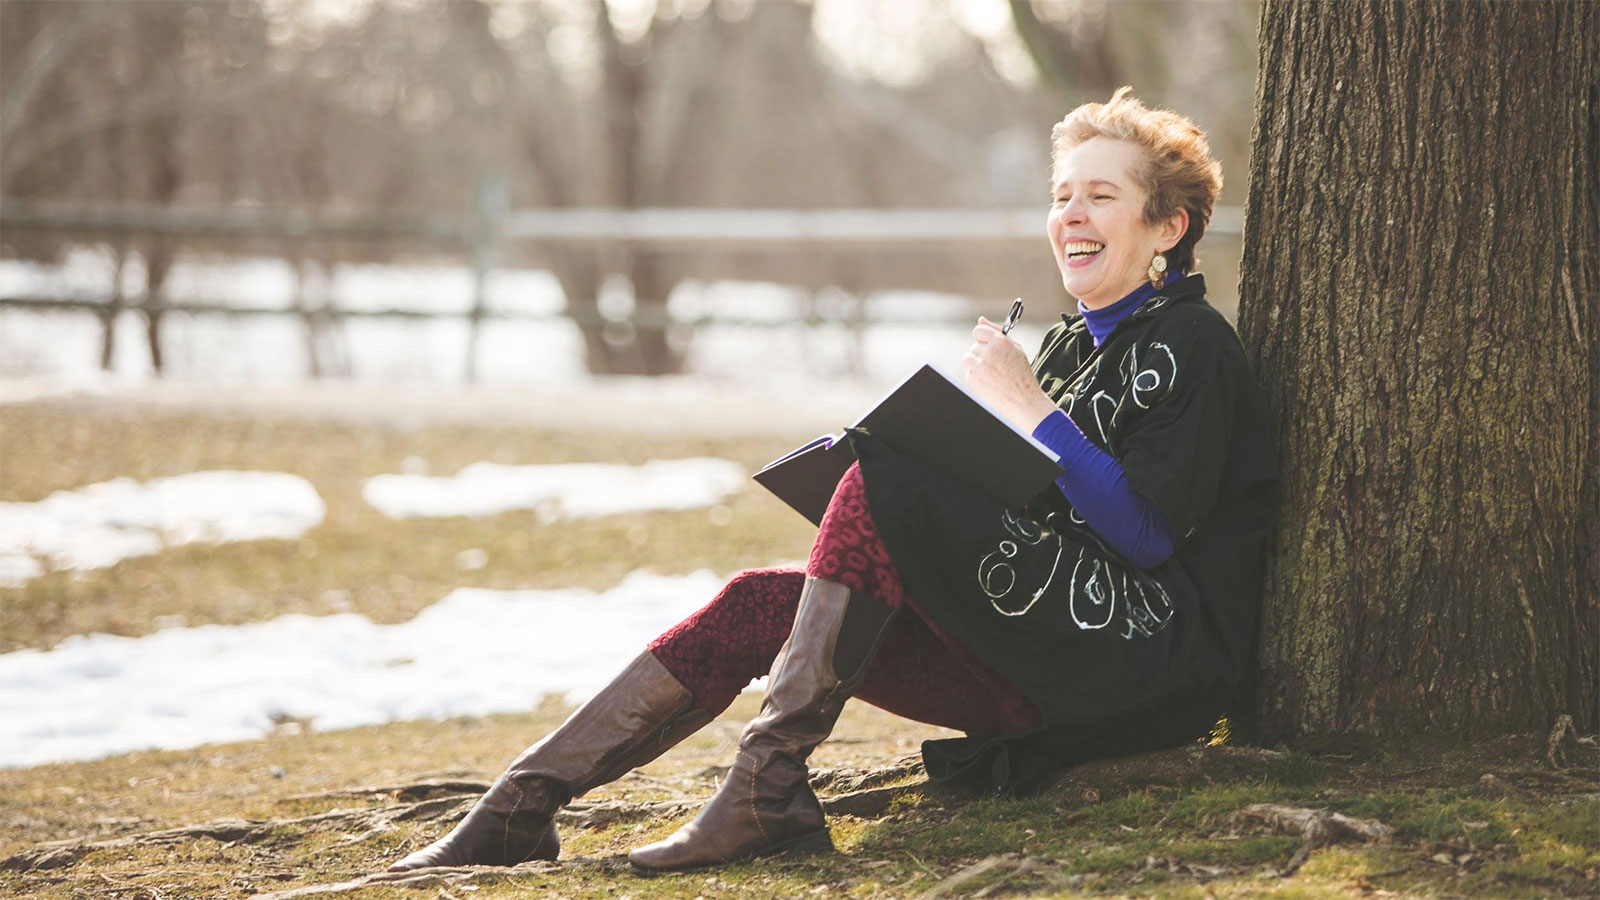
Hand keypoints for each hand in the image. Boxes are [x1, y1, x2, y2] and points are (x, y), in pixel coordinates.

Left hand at [963, 316, 1059, 431]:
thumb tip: (980, 319)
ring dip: (976, 365)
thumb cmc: (1021, 374)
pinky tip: (989, 382)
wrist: (1023, 401)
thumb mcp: (1015, 349)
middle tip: (996, 366)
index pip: (978, 331)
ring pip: (968, 359)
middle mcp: (988, 352)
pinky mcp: (973, 380)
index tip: (986, 344)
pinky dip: (976, 377)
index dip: (982, 338)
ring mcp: (979, 367)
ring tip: (992, 374)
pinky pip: (968, 373)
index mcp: (1000, 342)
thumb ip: (996, 332)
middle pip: (974, 346)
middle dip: (982, 354)